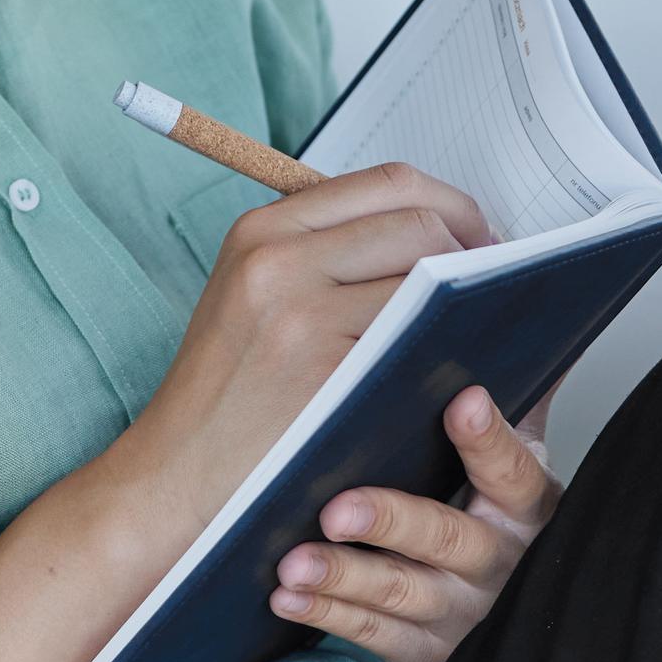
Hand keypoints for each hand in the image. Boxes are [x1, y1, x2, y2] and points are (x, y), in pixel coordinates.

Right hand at [134, 164, 492, 510]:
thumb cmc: (223, 398)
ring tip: (471, 327)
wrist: (173, 479)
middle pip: (418, 221)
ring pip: (429, 280)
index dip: (451, 204)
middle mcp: (278, 259)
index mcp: (262, 231)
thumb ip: (324, 254)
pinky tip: (449, 367)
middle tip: (489, 287)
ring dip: (464, 302)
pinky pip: (419, 341)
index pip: (388, 182)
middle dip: (470, 250)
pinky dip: (447, 348)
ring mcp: (302, 315)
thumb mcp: (250, 298)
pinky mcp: (327, 371)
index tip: (475, 237)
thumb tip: (432, 232)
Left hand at [272, 385, 560, 661]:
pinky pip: (372, 634)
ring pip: (401, 592)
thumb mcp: (518, 459)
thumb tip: (536, 309)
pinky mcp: (425, 652)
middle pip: (448, 538)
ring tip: (293, 560)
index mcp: (528, 506)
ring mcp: (462, 613)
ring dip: (344, 577)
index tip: (462, 400)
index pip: (513, 471)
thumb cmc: (493, 512)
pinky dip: (326, 615)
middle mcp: (500, 562)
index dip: (489, 439)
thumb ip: (521, 395)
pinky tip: (286, 595)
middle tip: (337, 508)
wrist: (505, 612)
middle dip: (391, 522)